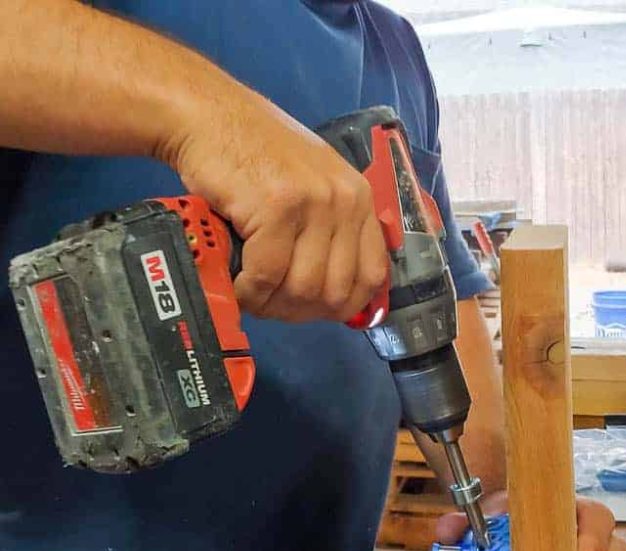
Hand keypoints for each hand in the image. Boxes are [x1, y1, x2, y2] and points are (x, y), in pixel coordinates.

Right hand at [168, 88, 387, 322]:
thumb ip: (328, 234)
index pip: (371, 276)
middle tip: (270, 302)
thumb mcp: (308, 189)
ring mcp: (314, 203)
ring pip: (303, 290)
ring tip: (251, 292)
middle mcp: (344, 200)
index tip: (311, 308)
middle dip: (299, 310)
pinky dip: (248, 291)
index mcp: (359, 199)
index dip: (341, 305)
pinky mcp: (278, 208)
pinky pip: (266, 277)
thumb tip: (331, 299)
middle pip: (335, 292)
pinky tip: (236, 283)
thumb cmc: (251, 156)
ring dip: (271, 304)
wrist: (206, 116)